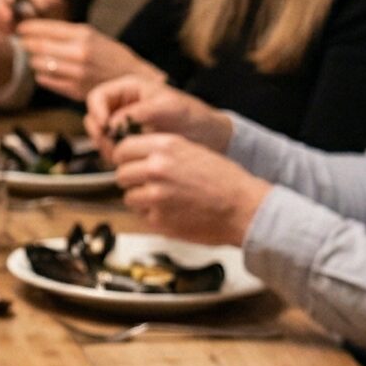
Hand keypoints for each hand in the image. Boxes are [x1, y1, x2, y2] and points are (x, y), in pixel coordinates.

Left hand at [14, 20, 156, 100]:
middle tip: (21, 43)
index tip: (19, 28)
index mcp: (83, 35)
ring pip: (39, 64)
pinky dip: (41, 75)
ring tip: (34, 57)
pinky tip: (45, 71)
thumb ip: (66, 33)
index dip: (27, 28)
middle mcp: (78, 53)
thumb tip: (36, 30)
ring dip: (33, 60)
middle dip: (25, 43)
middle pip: (38, 46)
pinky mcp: (74, 90)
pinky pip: (45, 80)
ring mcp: (76, 73)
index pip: (45, 29)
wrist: (131, 78)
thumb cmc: (110, 54)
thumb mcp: (92, 35)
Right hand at [84, 76, 233, 159]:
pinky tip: (131, 161)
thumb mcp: (168, 108)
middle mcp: (122, 105)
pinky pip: (111, 150)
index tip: (106, 128)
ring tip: (127, 155)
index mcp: (129, 88)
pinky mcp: (129, 143)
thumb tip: (112, 124)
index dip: (96, 111)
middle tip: (115, 147)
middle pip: (94, 118)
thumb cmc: (192, 116)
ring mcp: (123, 126)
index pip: (97, 96)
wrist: (209, 138)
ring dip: (107, 148)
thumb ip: (139, 112)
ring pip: (100, 137)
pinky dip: (116, 157)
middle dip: (100, 134)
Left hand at [111, 132, 271, 247]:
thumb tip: (138, 155)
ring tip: (162, 200)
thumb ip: (163, 152)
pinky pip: (142, 216)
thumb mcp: (193, 151)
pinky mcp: (157, 219)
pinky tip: (171, 212)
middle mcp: (156, 169)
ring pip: (129, 197)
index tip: (128, 163)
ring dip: (140, 200)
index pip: (123, 148)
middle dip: (131, 180)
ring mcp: (155, 195)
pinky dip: (152, 216)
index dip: (125, 158)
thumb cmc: (225, 181)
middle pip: (121, 174)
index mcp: (165, 147)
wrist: (243, 208)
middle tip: (146, 185)